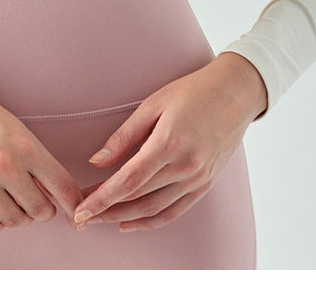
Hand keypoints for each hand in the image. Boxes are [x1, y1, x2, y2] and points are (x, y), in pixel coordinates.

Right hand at [0, 55, 82, 233]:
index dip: (73, 204)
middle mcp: (5, 166)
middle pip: (40, 210)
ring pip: (14, 221)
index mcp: (24, 144)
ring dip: (17, 216)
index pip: (62, 185)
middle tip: (35, 202)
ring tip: (9, 201)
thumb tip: (48, 187)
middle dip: (42, 210)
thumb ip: (30, 156)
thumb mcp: (9, 124)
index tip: (76, 212)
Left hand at [71, 54, 267, 232]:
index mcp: (169, 143)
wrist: (235, 94)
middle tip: (81, 214)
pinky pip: (175, 211)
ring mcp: (197, 178)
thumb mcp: (153, 104)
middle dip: (106, 210)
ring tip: (99, 219)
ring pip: (154, 209)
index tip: (80, 209)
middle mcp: (185, 166)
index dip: (102, 198)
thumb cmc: (192, 91)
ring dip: (124, 218)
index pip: (128, 180)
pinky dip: (151, 221)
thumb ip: (124, 135)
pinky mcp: (205, 184)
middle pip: (138, 198)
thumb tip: (96, 160)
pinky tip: (130, 223)